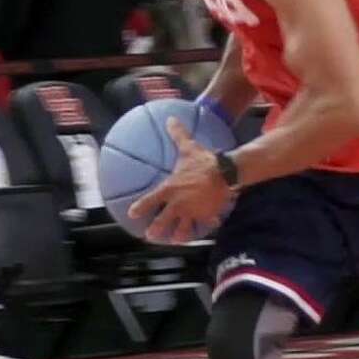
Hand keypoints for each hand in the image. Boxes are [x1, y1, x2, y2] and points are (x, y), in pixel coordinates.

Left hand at [127, 118, 231, 244]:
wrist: (225, 173)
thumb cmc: (203, 161)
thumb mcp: (188, 148)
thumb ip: (178, 135)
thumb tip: (170, 119)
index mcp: (170, 189)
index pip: (150, 201)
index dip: (140, 208)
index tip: (133, 214)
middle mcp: (178, 204)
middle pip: (163, 222)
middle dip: (156, 231)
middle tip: (150, 236)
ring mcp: (192, 212)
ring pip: (182, 229)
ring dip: (178, 236)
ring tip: (175, 240)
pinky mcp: (206, 216)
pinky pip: (204, 224)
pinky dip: (205, 225)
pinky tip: (207, 226)